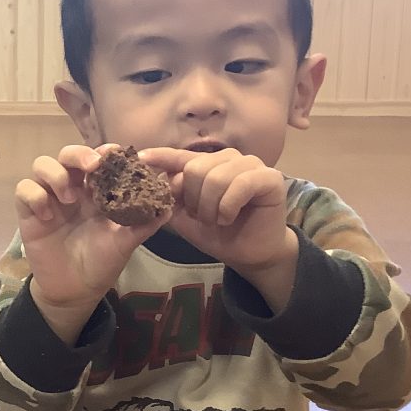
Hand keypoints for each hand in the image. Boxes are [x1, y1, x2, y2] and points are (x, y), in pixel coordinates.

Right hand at [15, 144, 166, 342]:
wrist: (75, 290)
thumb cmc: (101, 262)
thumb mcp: (126, 243)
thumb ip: (144, 223)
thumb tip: (169, 206)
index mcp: (97, 190)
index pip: (98, 158)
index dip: (105, 151)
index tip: (115, 154)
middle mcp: (72, 188)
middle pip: (67, 154)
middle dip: (79, 154)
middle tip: (92, 168)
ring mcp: (49, 198)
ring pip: (42, 164)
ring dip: (56, 175)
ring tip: (69, 198)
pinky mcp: (29, 212)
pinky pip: (24, 189)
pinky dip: (35, 196)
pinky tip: (47, 215)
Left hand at [140, 147, 297, 308]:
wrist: (249, 253)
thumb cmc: (218, 233)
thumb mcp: (185, 217)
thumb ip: (171, 197)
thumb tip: (155, 179)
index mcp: (208, 164)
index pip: (180, 156)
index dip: (161, 156)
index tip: (141, 158)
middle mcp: (228, 158)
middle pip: (195, 169)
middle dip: (193, 201)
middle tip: (203, 218)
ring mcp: (250, 165)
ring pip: (216, 177)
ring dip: (211, 207)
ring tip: (217, 221)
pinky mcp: (269, 177)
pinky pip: (240, 185)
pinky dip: (228, 207)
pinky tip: (229, 218)